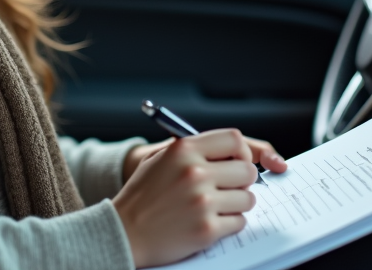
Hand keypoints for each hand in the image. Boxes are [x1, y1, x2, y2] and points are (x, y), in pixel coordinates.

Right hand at [112, 129, 258, 267]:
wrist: (124, 231)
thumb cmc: (142, 195)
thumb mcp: (160, 159)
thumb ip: (192, 150)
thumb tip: (228, 150)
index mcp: (184, 150)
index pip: (235, 140)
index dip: (243, 152)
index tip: (240, 161)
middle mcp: (195, 173)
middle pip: (247, 170)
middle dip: (243, 180)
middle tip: (232, 187)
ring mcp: (202, 202)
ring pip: (247, 199)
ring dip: (238, 204)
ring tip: (220, 206)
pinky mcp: (207, 230)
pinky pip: (239, 222)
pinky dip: (230, 223)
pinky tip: (213, 221)